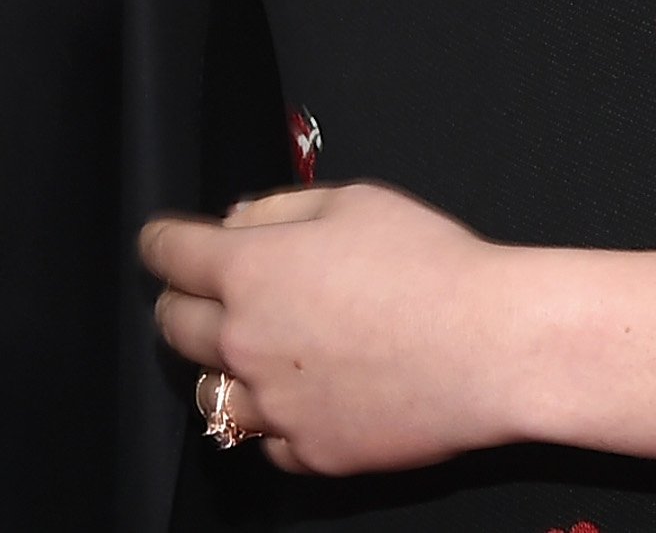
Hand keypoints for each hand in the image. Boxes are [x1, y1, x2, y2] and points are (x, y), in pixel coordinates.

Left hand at [143, 181, 517, 477]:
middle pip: (172, 326)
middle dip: (182, 304)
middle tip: (207, 296)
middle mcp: (247, 341)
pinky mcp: (313, 453)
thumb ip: (280, 208)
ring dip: (221, 371)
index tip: (166, 245)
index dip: (163, 244)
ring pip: (209, 395)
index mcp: (248, 270)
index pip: (166, 254)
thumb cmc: (431, 265)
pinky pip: (267, 444)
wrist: (492, 347)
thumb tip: (238, 220)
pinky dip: (274, 424)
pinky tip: (301, 400)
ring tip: (253, 356)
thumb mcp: (352, 201)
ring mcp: (277, 405)